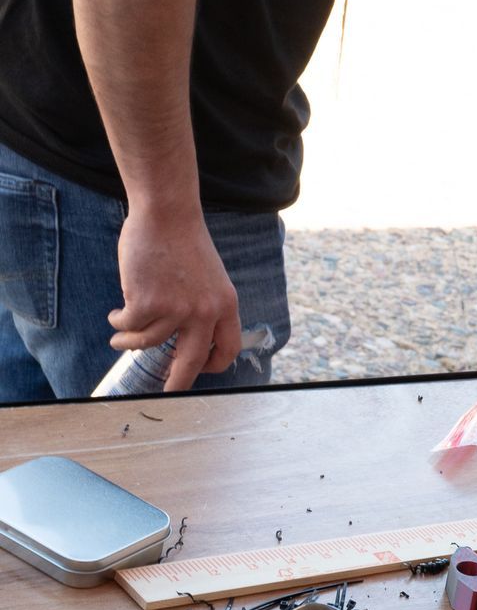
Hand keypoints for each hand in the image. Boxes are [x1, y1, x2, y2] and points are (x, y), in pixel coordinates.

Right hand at [109, 207, 240, 390]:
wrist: (167, 215)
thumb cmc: (184, 243)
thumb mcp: (209, 278)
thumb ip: (203, 306)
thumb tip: (184, 336)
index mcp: (226, 306)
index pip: (229, 349)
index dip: (214, 364)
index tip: (199, 369)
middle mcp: (205, 312)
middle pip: (191, 362)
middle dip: (176, 384)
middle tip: (164, 394)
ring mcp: (176, 309)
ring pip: (147, 344)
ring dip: (128, 344)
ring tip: (119, 339)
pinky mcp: (147, 302)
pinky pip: (128, 326)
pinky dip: (118, 323)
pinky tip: (115, 315)